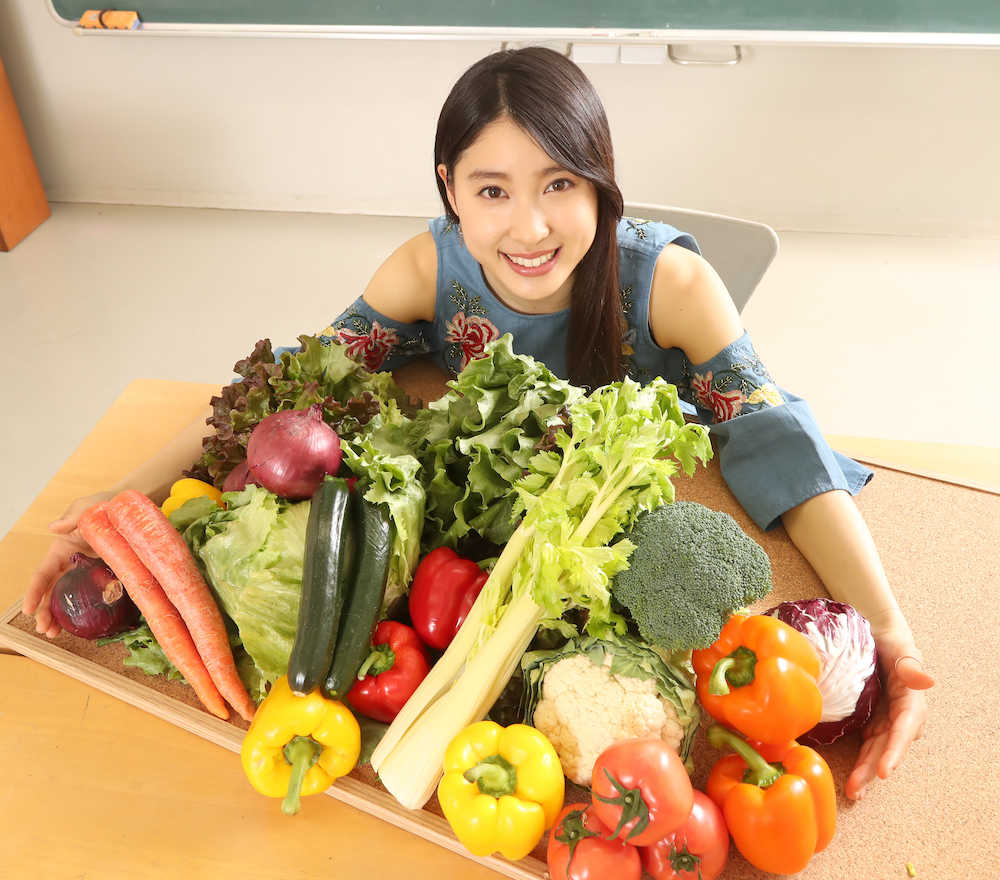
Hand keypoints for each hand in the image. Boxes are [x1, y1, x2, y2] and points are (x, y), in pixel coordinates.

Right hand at [22, 492, 114, 637]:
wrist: (130, 509)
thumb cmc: (105, 504)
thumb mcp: (87, 507)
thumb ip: (72, 518)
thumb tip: (53, 528)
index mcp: (61, 549)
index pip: (43, 573)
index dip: (34, 591)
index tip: (28, 609)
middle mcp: (71, 563)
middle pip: (52, 591)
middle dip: (45, 611)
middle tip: (46, 629)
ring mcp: (87, 571)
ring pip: (69, 597)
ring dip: (60, 616)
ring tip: (55, 633)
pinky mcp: (104, 575)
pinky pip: (93, 595)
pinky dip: (86, 610)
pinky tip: (83, 625)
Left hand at [845, 627, 933, 800]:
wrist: (876, 634)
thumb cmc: (891, 641)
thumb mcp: (901, 648)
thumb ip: (911, 666)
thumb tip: (928, 681)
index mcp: (910, 702)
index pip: (903, 730)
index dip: (894, 751)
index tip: (884, 771)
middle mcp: (900, 717)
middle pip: (887, 747)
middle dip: (872, 769)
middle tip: (856, 789)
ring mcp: (884, 720)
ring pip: (875, 750)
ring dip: (864, 771)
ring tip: (852, 792)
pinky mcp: (870, 720)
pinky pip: (865, 743)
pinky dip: (859, 760)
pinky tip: (850, 778)